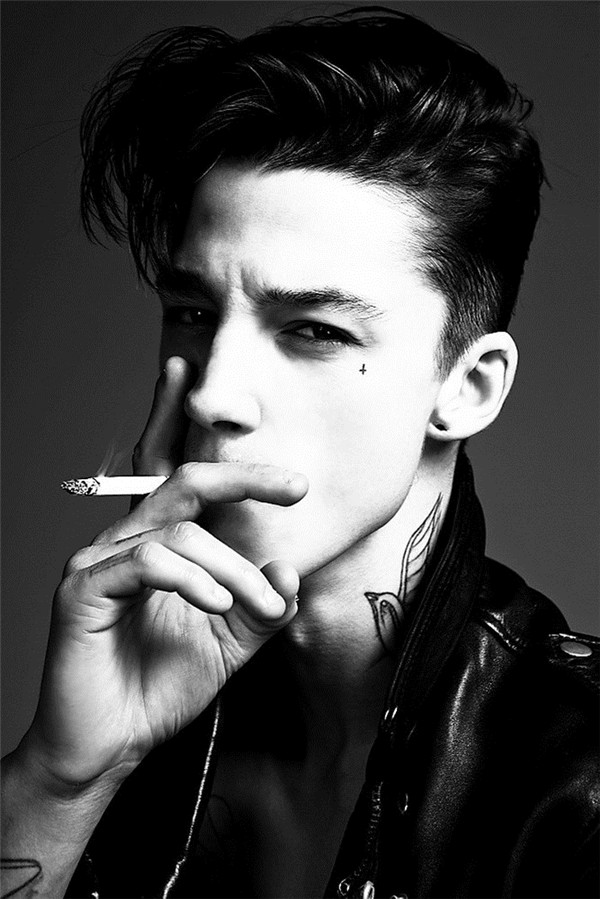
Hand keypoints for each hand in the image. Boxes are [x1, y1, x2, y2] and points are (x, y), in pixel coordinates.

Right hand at [23, 358, 307, 792]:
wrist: (109, 745)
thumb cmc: (161, 686)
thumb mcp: (229, 641)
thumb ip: (260, 603)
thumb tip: (288, 567)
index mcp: (158, 543)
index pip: (175, 472)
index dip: (186, 423)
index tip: (225, 402)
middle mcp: (126, 539)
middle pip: (183, 479)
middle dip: (243, 474)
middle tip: (294, 485)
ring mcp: (99, 561)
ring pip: (179, 529)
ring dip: (233, 566)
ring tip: (259, 605)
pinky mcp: (84, 589)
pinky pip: (148, 561)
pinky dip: (193, 577)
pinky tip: (217, 603)